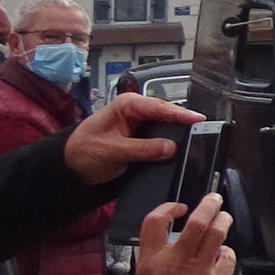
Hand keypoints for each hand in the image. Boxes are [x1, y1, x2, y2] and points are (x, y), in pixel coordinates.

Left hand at [62, 91, 200, 184]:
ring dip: (179, 135)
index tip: (198, 120)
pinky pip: (161, 141)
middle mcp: (136, 111)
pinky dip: (171, 146)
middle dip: (184, 123)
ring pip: (166, 128)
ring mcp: (140, 126)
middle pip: (167, 115)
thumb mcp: (113, 150)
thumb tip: (171, 148)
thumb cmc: (84, 151)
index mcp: (127, 105)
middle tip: (204, 132)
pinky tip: (183, 152)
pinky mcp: (142, 140)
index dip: (180, 114)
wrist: (70, 169)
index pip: (159, 107)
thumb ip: (142, 149)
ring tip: (199, 141)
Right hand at [128, 189, 233, 274]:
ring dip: (224, 222)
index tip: (180, 207)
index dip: (168, 208)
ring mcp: (197, 273)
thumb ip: (159, 259)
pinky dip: (226, 254)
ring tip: (224, 219)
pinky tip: (221, 258)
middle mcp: (173, 264)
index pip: (154, 222)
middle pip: (197, 222)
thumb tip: (176, 241)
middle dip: (209, 205)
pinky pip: (227, 259)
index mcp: (149, 263)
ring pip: (217, 234)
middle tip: (214, 200)